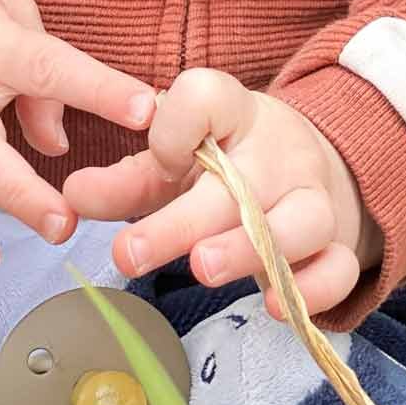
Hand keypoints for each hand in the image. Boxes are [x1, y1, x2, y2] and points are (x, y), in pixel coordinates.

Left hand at [63, 68, 382, 319]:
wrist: (312, 170)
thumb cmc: (228, 167)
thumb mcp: (176, 164)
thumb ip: (125, 182)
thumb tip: (68, 197)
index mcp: (236, 116)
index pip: (210, 97)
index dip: (177, 126)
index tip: (154, 155)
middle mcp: (279, 152)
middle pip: (240, 182)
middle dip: (183, 220)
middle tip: (130, 253)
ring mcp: (314, 197)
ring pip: (298, 220)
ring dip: (249, 248)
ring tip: (202, 270)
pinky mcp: (337, 245)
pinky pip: (336, 267)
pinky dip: (311, 289)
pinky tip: (271, 307)